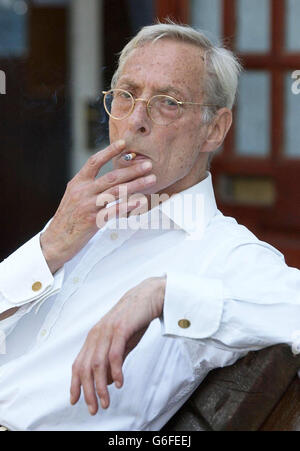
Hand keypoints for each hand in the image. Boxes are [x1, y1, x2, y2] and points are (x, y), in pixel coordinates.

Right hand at [40, 140, 155, 272]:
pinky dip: (128, 205)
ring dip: (136, 184)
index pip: (94, 162)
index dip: (109, 151)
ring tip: (151, 179)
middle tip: (148, 165)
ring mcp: (87, 206)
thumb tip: (109, 179)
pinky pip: (114, 210)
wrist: (55, 242)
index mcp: (77, 183)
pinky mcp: (92, 221)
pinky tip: (140, 201)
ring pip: (116, 191)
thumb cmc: (68, 220)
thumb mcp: (74, 198)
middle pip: (111, 176)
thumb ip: (89, 187)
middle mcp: (82, 191)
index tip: (124, 143)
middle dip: (132, 170)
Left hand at [70, 276, 165, 414]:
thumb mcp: (121, 342)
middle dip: (88, 391)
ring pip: (97, 364)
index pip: (78, 364)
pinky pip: (114, 354)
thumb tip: (105, 380)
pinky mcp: (120, 328)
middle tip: (94, 408)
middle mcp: (97, 334)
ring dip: (100, 386)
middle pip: (85, 367)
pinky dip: (115, 371)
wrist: (149, 296)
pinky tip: (119, 383)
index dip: (75, 383)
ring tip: (106, 401)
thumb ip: (113, 360)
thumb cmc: (135, 318)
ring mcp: (107, 330)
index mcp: (94, 336)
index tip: (75, 400)